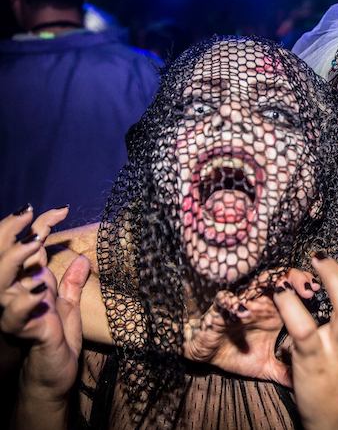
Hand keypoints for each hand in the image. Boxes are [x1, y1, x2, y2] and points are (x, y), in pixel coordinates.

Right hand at [0, 205, 89, 429]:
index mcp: (28, 285)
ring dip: (16, 262)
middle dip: (12, 234)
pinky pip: (16, 316)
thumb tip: (82, 258)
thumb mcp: (69, 307)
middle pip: (4, 260)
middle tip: (29, 213)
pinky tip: (37, 290)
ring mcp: (17, 315)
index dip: (39, 226)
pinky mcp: (25, 333)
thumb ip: (71, 283)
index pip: (27, 249)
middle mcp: (16, 296)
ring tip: (32, 245)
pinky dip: (24, 302)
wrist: (55, 375)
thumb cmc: (58, 342)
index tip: (62, 209)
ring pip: (2, 284)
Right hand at [183, 268, 318, 386]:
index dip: (306, 287)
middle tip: (309, 287)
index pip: (293, 290)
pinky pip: (224, 301)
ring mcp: (240, 304)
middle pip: (279, 279)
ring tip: (282, 289)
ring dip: (268, 283)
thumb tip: (305, 385)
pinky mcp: (218, 311)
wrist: (204, 356)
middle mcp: (259, 302)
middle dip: (294, 279)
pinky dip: (233, 303)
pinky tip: (244, 312)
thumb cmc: (235, 353)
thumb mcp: (265, 367)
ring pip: (254, 283)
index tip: (320, 293)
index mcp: (273, 311)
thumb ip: (285, 371)